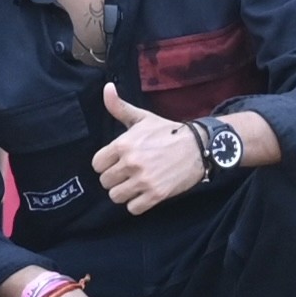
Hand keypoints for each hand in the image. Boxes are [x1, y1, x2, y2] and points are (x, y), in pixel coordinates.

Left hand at [93, 80, 224, 214]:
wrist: (198, 146)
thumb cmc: (167, 131)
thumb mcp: (142, 117)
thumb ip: (119, 107)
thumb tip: (106, 88)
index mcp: (124, 144)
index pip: (97, 164)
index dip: (105, 164)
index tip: (116, 162)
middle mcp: (131, 163)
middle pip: (105, 182)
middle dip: (115, 179)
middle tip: (128, 174)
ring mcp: (143, 180)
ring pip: (116, 197)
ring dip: (124, 193)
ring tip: (135, 184)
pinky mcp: (155, 195)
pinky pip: (133, 209)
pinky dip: (137, 204)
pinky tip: (144, 193)